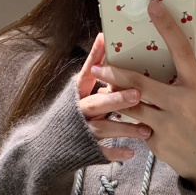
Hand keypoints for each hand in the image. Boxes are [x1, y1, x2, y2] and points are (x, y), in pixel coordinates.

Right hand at [76, 32, 153, 162]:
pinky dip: (115, 153)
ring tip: (145, 130)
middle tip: (136, 95)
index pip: (86, 73)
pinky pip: (101, 152)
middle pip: (96, 103)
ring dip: (124, 129)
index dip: (94, 58)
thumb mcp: (80, 93)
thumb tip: (106, 41)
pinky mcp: (85, 150)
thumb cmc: (71, 115)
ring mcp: (82, 131)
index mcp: (77, 94)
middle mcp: (78, 111)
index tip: (105, 41)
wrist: (49, 147)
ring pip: (103, 128)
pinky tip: (130, 152)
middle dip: (115, 99)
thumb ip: (94, 74)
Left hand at [91, 0, 195, 189]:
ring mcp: (167, 125)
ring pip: (131, 107)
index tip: (154, 8)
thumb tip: (164, 64)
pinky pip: (137, 127)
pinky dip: (128, 121)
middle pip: (140, 84)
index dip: (167, 27)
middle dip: (115, 75)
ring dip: (114, 99)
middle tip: (98, 67)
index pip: (180, 50)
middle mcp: (180, 103)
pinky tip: (120, 118)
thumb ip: (184, 82)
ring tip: (100, 92)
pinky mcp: (157, 144)